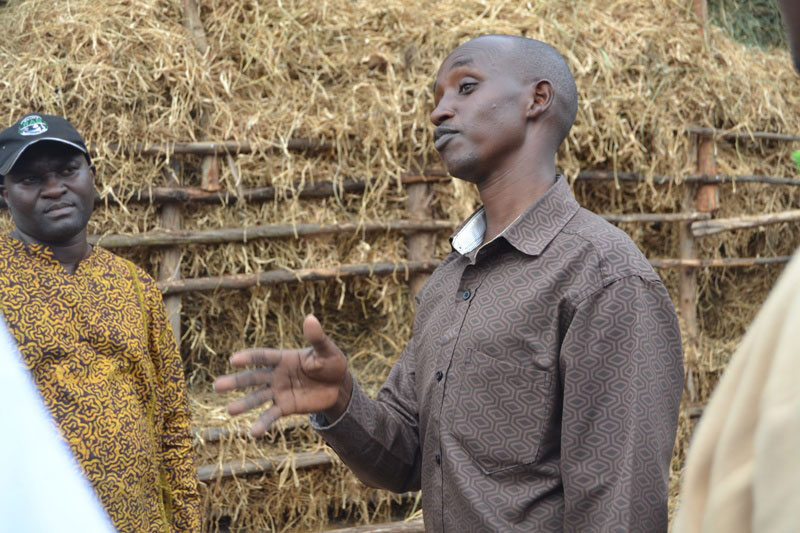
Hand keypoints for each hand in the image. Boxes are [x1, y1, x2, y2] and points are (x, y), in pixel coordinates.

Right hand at [213, 314, 351, 435]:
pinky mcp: (285, 407)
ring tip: (229, 410)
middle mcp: (276, 374)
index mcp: (283, 358)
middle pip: (253, 377)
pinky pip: (271, 415)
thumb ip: (317, 338)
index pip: (263, 357)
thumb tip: (310, 318)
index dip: (249, 358)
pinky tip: (253, 433)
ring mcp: (279, 391)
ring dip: (244, 404)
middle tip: (216, 386)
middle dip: (235, 382)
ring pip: (257, 397)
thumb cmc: (331, 363)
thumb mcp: (326, 350)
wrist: (339, 386)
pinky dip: (262, 424)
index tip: (233, 360)